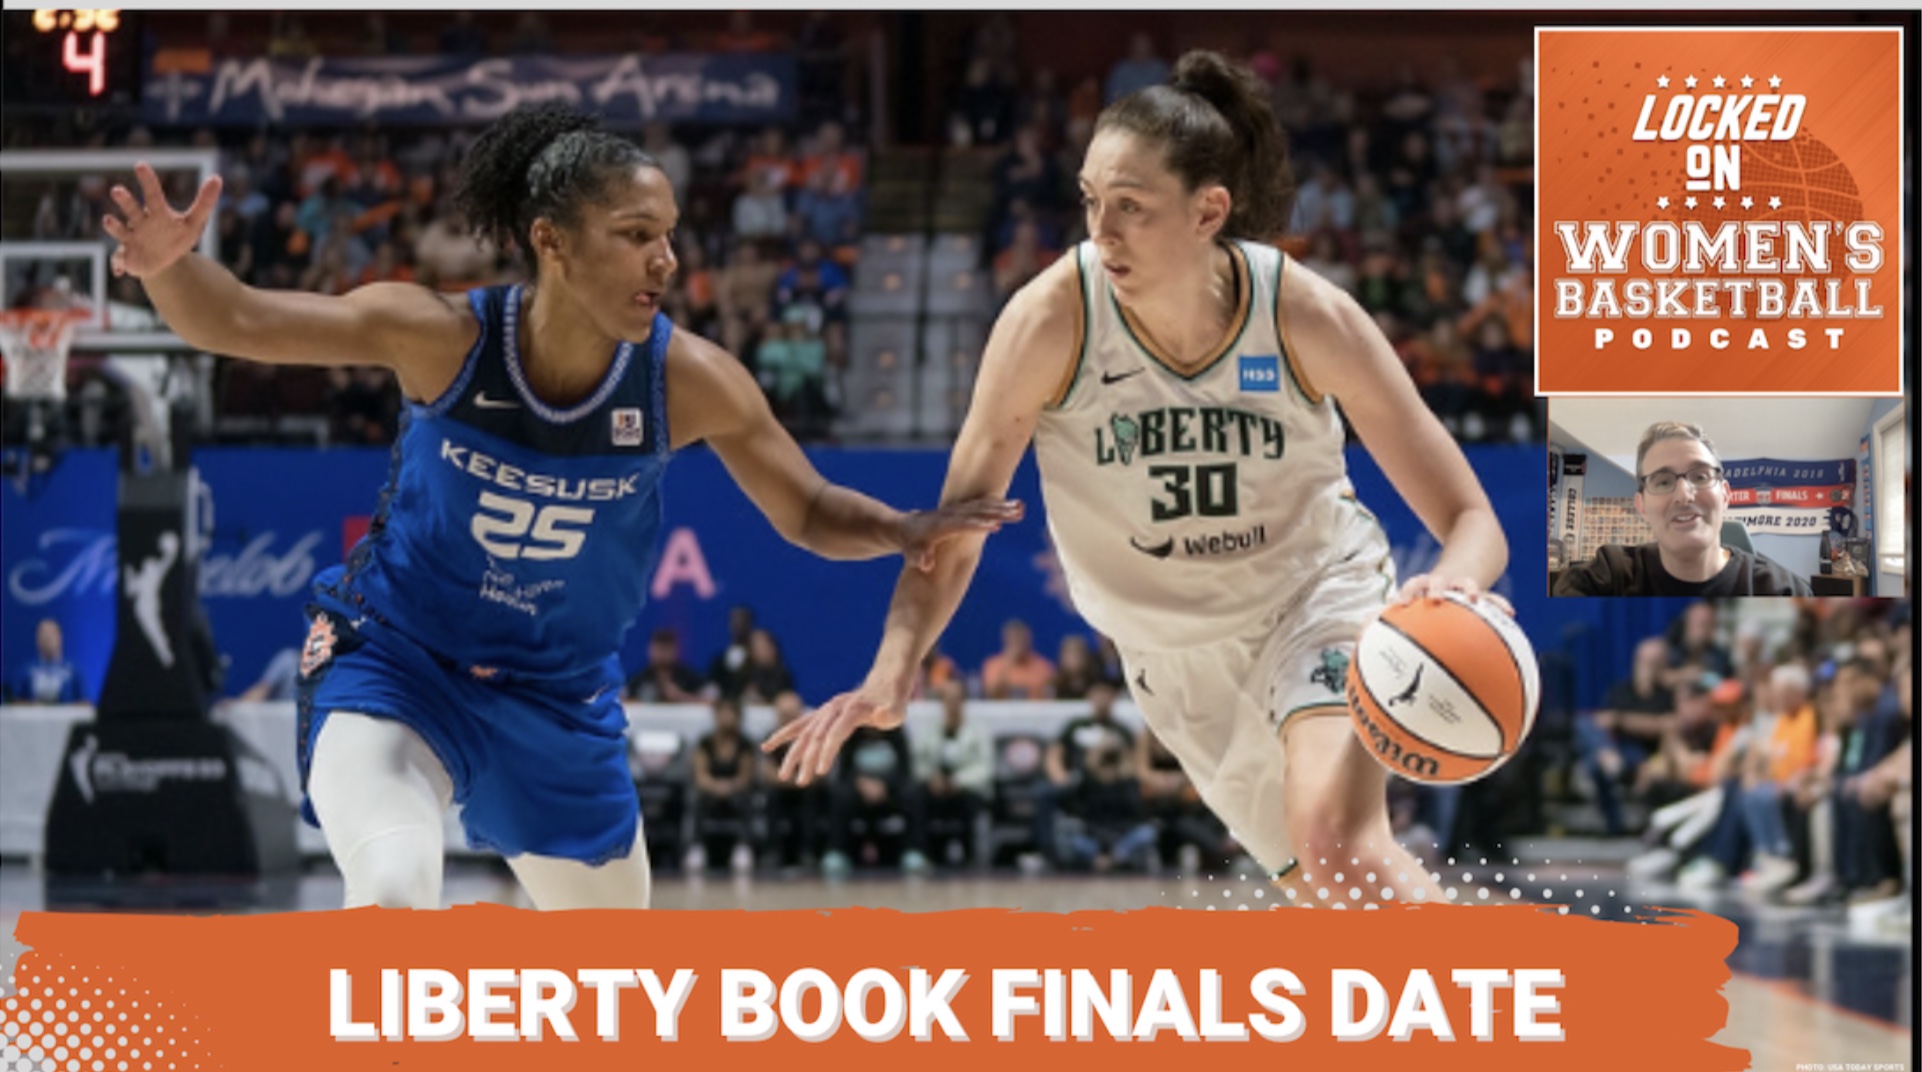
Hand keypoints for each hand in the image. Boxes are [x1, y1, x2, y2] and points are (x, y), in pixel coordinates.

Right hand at [102, 163, 222, 279]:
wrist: (164, 260)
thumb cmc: (178, 236)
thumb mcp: (194, 222)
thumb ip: (205, 202)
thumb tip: (217, 177)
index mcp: (156, 213)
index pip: (153, 194)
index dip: (148, 181)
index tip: (140, 165)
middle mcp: (140, 222)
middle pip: (132, 209)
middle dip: (125, 201)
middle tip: (117, 190)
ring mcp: (131, 239)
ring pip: (120, 231)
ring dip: (114, 226)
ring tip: (108, 220)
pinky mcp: (127, 257)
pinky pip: (119, 260)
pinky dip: (117, 264)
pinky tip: (117, 270)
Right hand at [762, 680, 905, 785]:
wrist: (883, 685)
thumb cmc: (893, 702)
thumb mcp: (897, 709)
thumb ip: (889, 713)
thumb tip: (880, 714)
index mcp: (850, 710)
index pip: (834, 733)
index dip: (827, 752)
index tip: (821, 773)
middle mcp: (833, 710)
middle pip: (815, 736)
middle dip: (807, 760)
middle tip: (802, 783)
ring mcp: (825, 712)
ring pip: (803, 735)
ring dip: (793, 755)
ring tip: (784, 777)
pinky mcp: (821, 716)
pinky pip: (798, 727)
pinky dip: (783, 736)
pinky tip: (767, 747)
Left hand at [898, 497, 1023, 570]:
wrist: (902, 526)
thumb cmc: (909, 543)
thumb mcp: (910, 552)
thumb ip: (918, 557)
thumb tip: (926, 564)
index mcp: (941, 525)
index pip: (962, 524)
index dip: (978, 525)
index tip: (996, 526)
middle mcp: (951, 514)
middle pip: (978, 511)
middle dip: (998, 512)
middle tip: (1019, 513)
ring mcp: (957, 510)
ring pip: (983, 505)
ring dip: (1002, 506)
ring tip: (1022, 508)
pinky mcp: (961, 509)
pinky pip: (982, 504)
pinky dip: (998, 504)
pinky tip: (1013, 506)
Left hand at [1396, 572, 1513, 616]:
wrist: (1458, 571)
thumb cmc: (1429, 597)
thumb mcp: (1412, 604)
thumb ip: (1388, 618)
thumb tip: (1361, 633)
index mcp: (1424, 585)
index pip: (1414, 584)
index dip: (1407, 592)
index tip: (1402, 603)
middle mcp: (1443, 583)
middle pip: (1438, 580)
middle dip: (1436, 587)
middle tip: (1434, 597)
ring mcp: (1462, 586)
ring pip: (1466, 584)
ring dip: (1469, 589)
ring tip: (1475, 599)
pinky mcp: (1480, 593)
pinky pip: (1491, 598)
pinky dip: (1499, 604)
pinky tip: (1510, 613)